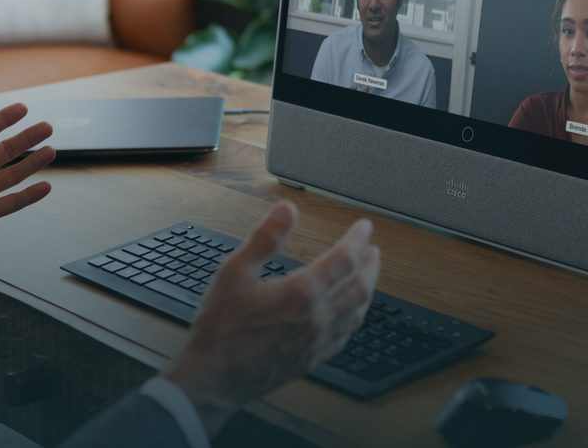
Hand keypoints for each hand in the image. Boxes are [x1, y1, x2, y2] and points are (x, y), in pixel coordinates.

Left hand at [0, 88, 55, 263]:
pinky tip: (44, 187)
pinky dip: (29, 196)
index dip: (4, 119)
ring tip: (51, 151)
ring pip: (13, 174)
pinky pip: (12, 202)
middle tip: (46, 128)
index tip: (22, 109)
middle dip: (26, 139)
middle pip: (5, 150)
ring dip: (32, 163)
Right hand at [162, 202, 379, 434]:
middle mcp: (318, 318)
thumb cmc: (220, 328)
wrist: (214, 379)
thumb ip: (265, 238)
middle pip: (360, 287)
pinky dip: (354, 318)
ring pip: (357, 313)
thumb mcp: (234, 272)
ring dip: (367, 290)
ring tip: (367, 277)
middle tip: (373, 250)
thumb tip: (287, 209)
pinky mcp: (311, 360)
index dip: (358, 239)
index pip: (344, 259)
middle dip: (370, 265)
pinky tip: (350, 315)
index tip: (364, 227)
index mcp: (302, 293)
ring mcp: (317, 342)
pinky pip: (345, 336)